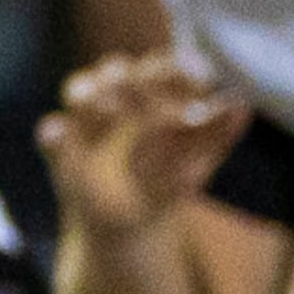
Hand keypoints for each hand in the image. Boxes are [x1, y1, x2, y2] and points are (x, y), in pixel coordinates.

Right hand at [38, 54, 254, 241]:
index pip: (162, 70)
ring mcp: (83, 120)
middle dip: (131, 77)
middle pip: (119, 73)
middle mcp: (115, 97)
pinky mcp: (59, 147)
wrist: (127, 225)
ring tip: (109, 107)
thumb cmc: (165, 185)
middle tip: (144, 83)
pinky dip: (53, 134)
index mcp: (152, 96)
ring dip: (91, 93)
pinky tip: (59, 133)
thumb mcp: (195, 164)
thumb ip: (216, 136)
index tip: (198, 74)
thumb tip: (242, 104)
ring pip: (80, 91)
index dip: (177, 68)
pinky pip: (50, 135)